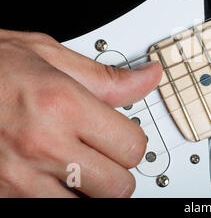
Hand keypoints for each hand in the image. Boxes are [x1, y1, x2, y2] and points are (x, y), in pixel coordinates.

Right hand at [0, 30, 161, 196]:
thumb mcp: (50, 56)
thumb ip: (107, 78)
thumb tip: (149, 78)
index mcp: (64, 104)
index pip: (132, 146)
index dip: (133, 141)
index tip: (123, 135)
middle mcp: (43, 144)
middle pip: (118, 186)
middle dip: (118, 171)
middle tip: (105, 155)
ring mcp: (18, 177)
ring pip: (87, 207)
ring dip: (90, 191)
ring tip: (78, 169)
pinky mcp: (2, 195)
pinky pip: (48, 211)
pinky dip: (59, 199)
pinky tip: (53, 179)